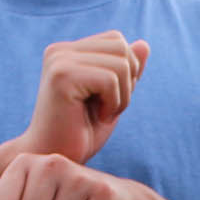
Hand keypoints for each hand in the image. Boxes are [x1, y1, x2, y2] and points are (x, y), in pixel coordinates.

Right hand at [16, 31, 150, 163]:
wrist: (55, 159)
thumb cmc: (81, 133)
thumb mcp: (112, 98)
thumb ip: (126, 71)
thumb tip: (144, 44)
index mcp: (67, 51)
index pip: (116, 40)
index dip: (127, 71)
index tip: (108, 98)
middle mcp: (60, 51)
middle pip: (121, 47)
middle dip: (127, 82)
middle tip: (108, 108)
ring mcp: (59, 61)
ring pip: (120, 63)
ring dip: (122, 96)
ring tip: (102, 114)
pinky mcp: (62, 76)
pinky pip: (110, 80)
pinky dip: (114, 104)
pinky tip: (98, 118)